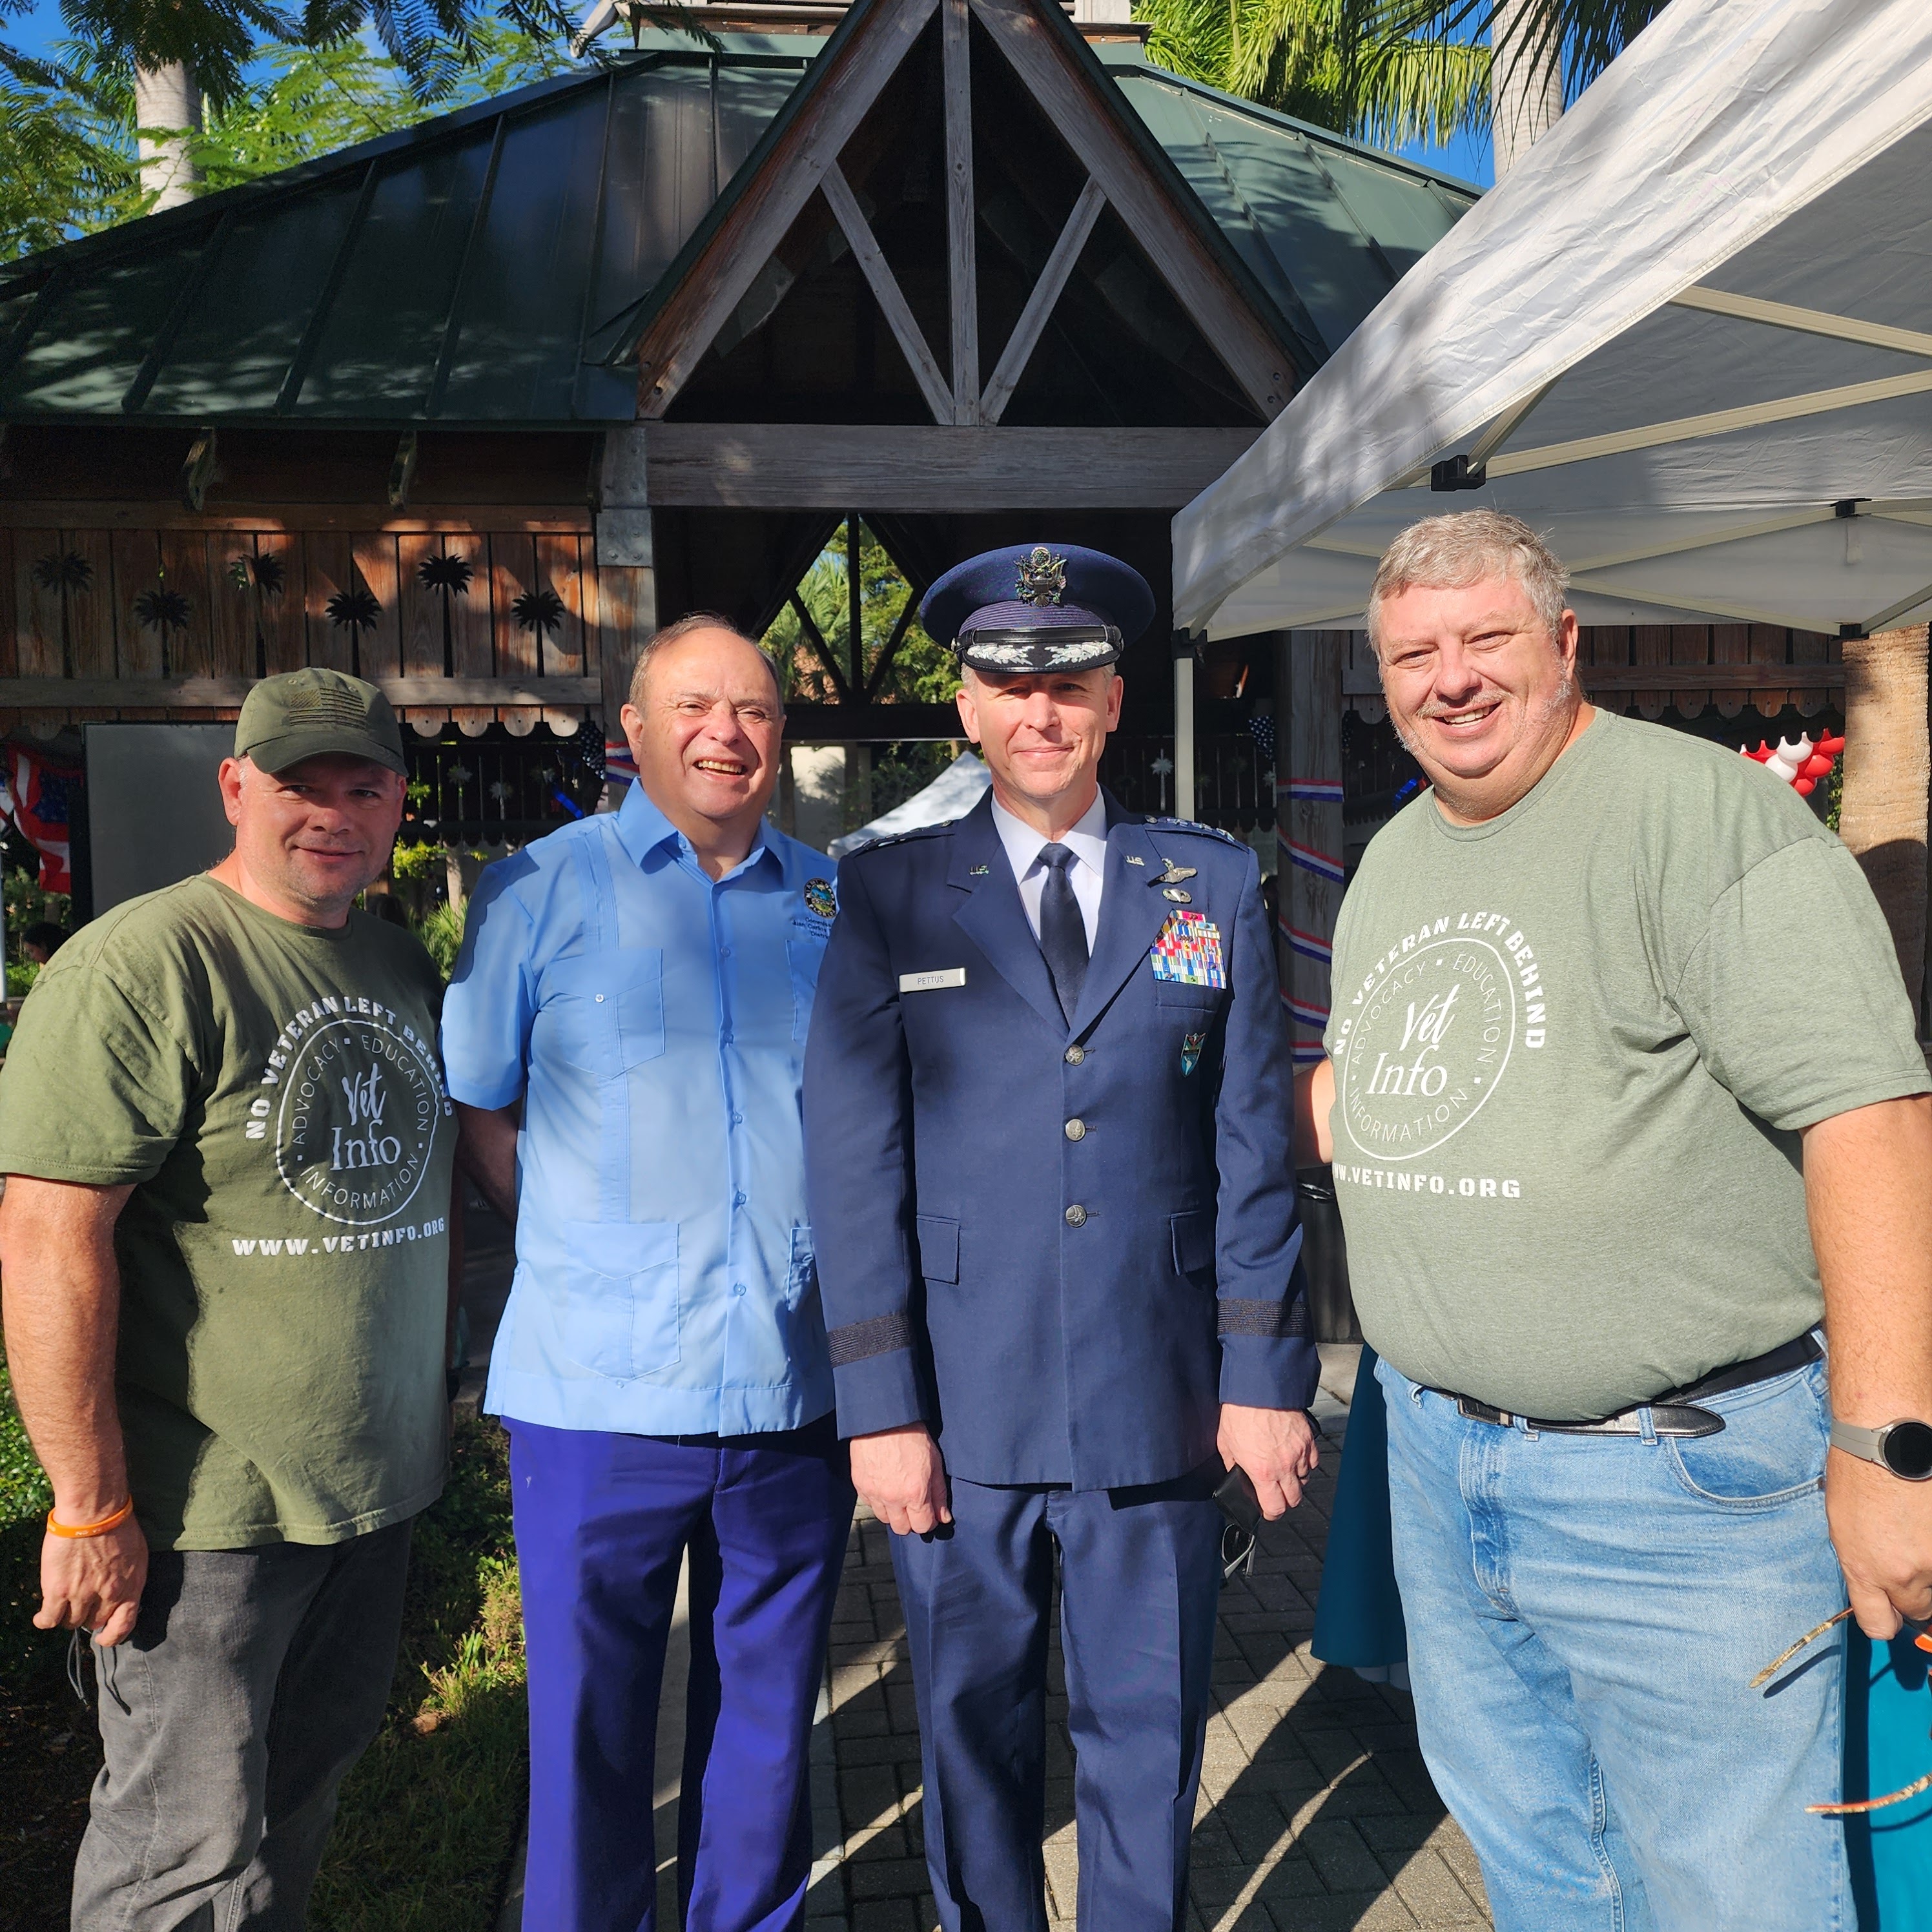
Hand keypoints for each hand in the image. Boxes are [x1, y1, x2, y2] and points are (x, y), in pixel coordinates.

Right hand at [37, 1516, 147, 1646]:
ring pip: (72, 1622)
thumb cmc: (118, 1526)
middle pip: (94, 1622)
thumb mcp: (136, 1555)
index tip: (104, 1637)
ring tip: (62, 1606)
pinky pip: (49, 1619)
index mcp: (131, 1586)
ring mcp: (83, 1595)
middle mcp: (109, 1595)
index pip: (125, 1624)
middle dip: (88, 1616)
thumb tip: (121, 1592)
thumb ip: (128, 1578)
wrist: (94, 1512)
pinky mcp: (59, 1591)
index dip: (113, 1636)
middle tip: (81, 1606)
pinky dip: (44, 1621)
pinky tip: (41, 1617)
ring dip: (67, 1616)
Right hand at [850, 1424, 951, 1535]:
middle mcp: (893, 1498)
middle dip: (911, 1521)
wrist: (883, 1419)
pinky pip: (871, 1505)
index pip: (922, 1526)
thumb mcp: (935, 1463)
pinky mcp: (860, 1486)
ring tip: (898, 1494)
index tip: (929, 1513)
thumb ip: (939, 1494)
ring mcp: (874, 1493)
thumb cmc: (912, 1436)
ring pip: (885, 1519)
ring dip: (894, 1512)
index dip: (928, 1521)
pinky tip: (885, 1485)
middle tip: (914, 1506)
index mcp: (915, 1493)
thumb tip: (943, 1517)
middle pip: (902, 1529)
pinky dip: (879, 1501)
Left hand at [1218, 1404, 1318, 1518]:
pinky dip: (1305, 1464)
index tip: (1268, 1511)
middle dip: (1285, 1501)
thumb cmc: (1239, 1414)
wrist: (1257, 1389)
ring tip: (1283, 1473)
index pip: (1275, 1508)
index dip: (1271, 1513)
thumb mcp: (1225, 1445)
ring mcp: (1298, 1452)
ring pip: (1304, 1481)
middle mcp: (1284, 1466)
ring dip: (1295, 1481)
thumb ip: (1233, 1466)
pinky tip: (1294, 1458)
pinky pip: (1312, 1462)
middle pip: (1294, 1499)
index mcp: (1262, 1472)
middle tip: (1276, 1494)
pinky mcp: (1308, 1439)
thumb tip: (1236, 1476)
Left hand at [1826, 1445, 1931, 1638]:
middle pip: (1918, 1609)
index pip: (1878, 1625)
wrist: (1890, 1441)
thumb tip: (1878, 1590)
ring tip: (1920, 1534)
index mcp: (1866, 1571)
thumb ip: (1864, 1567)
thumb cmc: (1858, 1474)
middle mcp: (1904, 1574)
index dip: (1885, 1617)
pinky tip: (1928, 1523)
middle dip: (1915, 1593)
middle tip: (1910, 1561)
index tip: (1889, 1608)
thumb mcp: (1844, 1528)